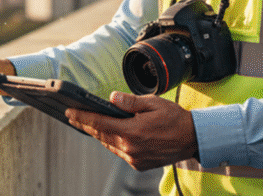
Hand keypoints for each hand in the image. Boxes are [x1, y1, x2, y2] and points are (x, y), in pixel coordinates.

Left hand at [66, 91, 197, 170]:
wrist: (193, 139)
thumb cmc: (175, 119)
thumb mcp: (153, 103)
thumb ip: (130, 102)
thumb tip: (112, 98)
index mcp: (132, 132)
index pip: (99, 123)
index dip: (82, 117)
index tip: (70, 112)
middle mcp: (131, 148)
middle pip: (100, 135)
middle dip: (86, 125)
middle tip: (73, 116)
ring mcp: (134, 158)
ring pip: (108, 144)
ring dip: (99, 134)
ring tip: (89, 123)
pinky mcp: (139, 164)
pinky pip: (119, 152)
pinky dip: (112, 142)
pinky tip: (110, 133)